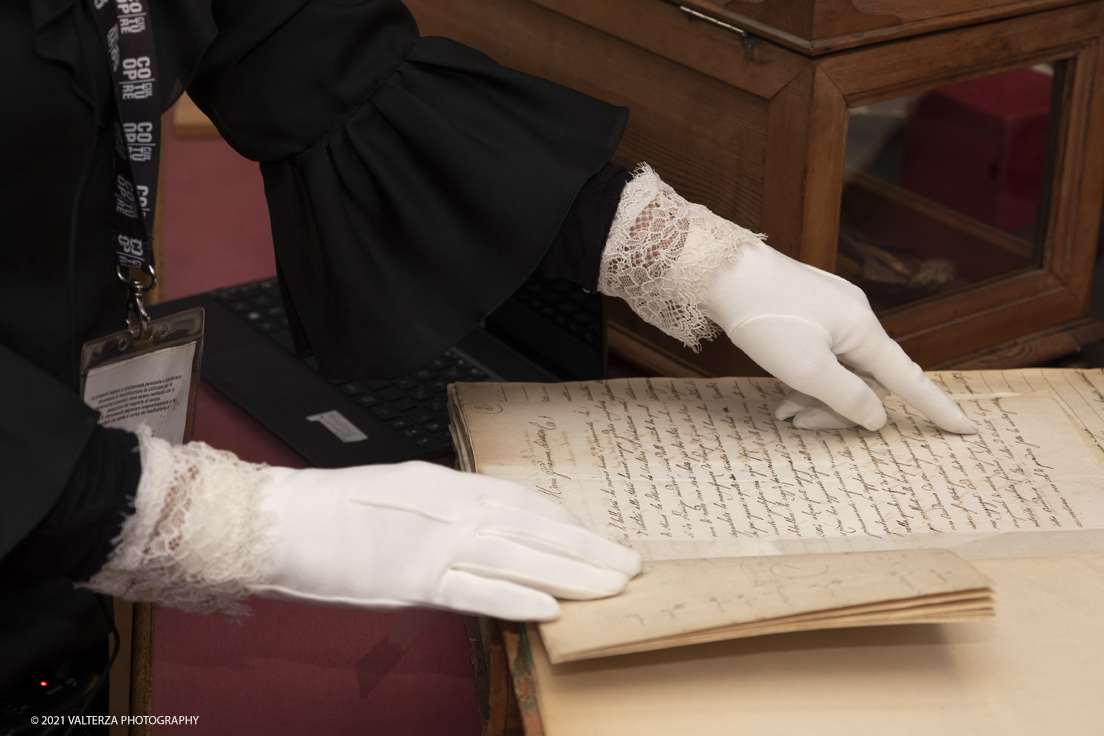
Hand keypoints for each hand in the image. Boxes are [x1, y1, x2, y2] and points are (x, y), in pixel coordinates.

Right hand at [251, 461, 641, 620]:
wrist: (279, 520)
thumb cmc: (335, 508)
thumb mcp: (402, 495)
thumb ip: (445, 511)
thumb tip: (481, 530)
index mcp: (447, 484)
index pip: (521, 499)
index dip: (563, 521)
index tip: (593, 536)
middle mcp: (450, 508)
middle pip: (533, 527)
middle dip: (587, 547)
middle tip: (630, 563)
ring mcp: (434, 544)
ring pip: (518, 558)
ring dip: (570, 573)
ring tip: (612, 587)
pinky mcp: (412, 579)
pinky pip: (474, 591)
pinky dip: (514, 600)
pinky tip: (550, 609)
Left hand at [699, 240, 976, 433]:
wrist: (721, 271)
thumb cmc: (765, 317)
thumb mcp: (806, 370)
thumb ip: (848, 397)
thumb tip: (879, 416)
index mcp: (863, 331)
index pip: (910, 379)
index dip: (937, 408)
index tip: (966, 429)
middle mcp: (855, 317)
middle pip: (866, 378)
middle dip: (837, 407)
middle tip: (797, 422)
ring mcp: (831, 310)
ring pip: (839, 367)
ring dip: (814, 394)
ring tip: (782, 412)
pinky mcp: (807, 308)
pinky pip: (820, 352)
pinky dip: (804, 376)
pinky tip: (780, 389)